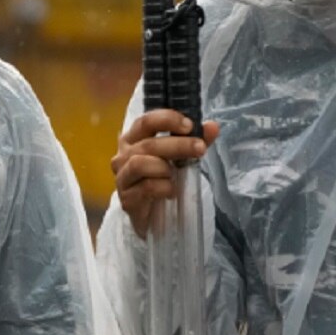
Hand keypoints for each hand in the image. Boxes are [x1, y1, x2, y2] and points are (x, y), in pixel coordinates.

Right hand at [111, 109, 220, 238]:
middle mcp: (123, 154)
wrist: (154, 214)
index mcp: (134, 137)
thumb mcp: (180, 155)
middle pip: (148, 144)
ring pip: (140, 164)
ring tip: (176, 175)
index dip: (167, 120)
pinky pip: (146, 188)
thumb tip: (212, 127)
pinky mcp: (126, 199)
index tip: (189, 125)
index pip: (146, 121)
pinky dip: (164, 187)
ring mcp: (123, 177)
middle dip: (178, 145)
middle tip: (200, 148)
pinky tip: (172, 191)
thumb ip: (195, 139)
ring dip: (165, 168)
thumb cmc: (163, 177)